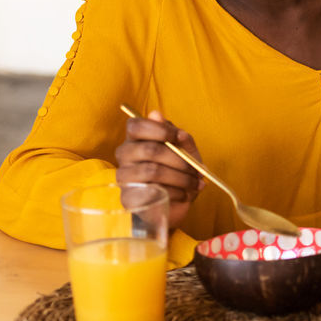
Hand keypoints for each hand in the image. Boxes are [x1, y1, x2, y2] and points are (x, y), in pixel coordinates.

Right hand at [115, 109, 204, 229]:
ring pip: (152, 171)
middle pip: (150, 149)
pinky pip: (152, 191)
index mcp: (136, 139)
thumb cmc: (180, 173)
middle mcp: (125, 155)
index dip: (159, 129)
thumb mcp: (187, 153)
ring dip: (181, 178)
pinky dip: (175, 193)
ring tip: (195, 184)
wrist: (174, 205)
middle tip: (197, 170)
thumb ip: (177, 136)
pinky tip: (183, 194)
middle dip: (180, 160)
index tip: (178, 137)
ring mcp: (124, 177)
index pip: (135, 125)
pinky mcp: (128, 198)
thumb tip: (158, 115)